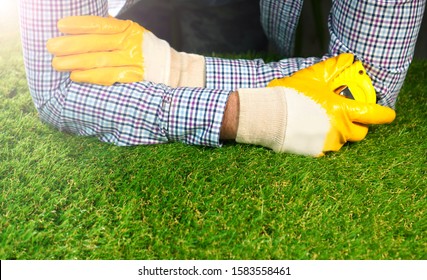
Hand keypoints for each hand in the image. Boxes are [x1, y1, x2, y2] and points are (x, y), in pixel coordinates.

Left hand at [46, 16, 170, 85]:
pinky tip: (75, 76)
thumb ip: (113, 30)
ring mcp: (132, 61)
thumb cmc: (146, 51)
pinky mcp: (133, 77)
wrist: (172, 69)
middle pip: (96, 43)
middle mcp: (130, 44)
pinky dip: (90, 77)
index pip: (100, 25)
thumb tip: (86, 24)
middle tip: (51, 47)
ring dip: (76, 62)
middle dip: (71, 45)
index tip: (61, 26)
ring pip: (99, 61)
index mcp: (129, 29)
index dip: (79, 25)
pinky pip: (108, 77)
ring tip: (57, 64)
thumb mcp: (133, 34)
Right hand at [267, 53, 395, 155]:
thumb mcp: (312, 77)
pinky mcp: (314, 152)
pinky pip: (325, 147)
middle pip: (360, 133)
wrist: (269, 116)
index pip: (373, 115)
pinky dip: (322, 140)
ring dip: (338, 132)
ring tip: (322, 123)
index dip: (384, 115)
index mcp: (343, 112)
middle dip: (358, 126)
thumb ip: (332, 68)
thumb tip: (347, 58)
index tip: (387, 114)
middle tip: (347, 117)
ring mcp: (327, 143)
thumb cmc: (291, 96)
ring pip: (342, 141)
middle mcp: (339, 130)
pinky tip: (310, 131)